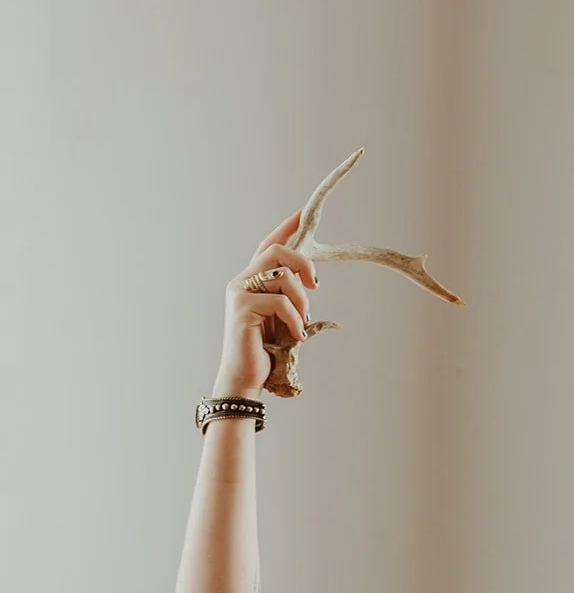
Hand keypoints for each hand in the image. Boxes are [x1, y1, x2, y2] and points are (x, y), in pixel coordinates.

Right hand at [219, 209, 318, 391]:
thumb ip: (290, 297)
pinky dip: (296, 319)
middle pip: (275, 251)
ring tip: (302, 322)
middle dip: (302, 262)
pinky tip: (297, 336)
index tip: (303, 214)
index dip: (285, 229)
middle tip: (316, 285)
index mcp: (251, 282)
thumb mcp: (284, 319)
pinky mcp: (242, 308)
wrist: (247, 378)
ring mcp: (239, 293)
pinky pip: (280, 302)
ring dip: (301, 300)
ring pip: (281, 275)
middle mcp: (241, 282)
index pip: (268, 247)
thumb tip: (310, 282)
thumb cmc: (266, 352)